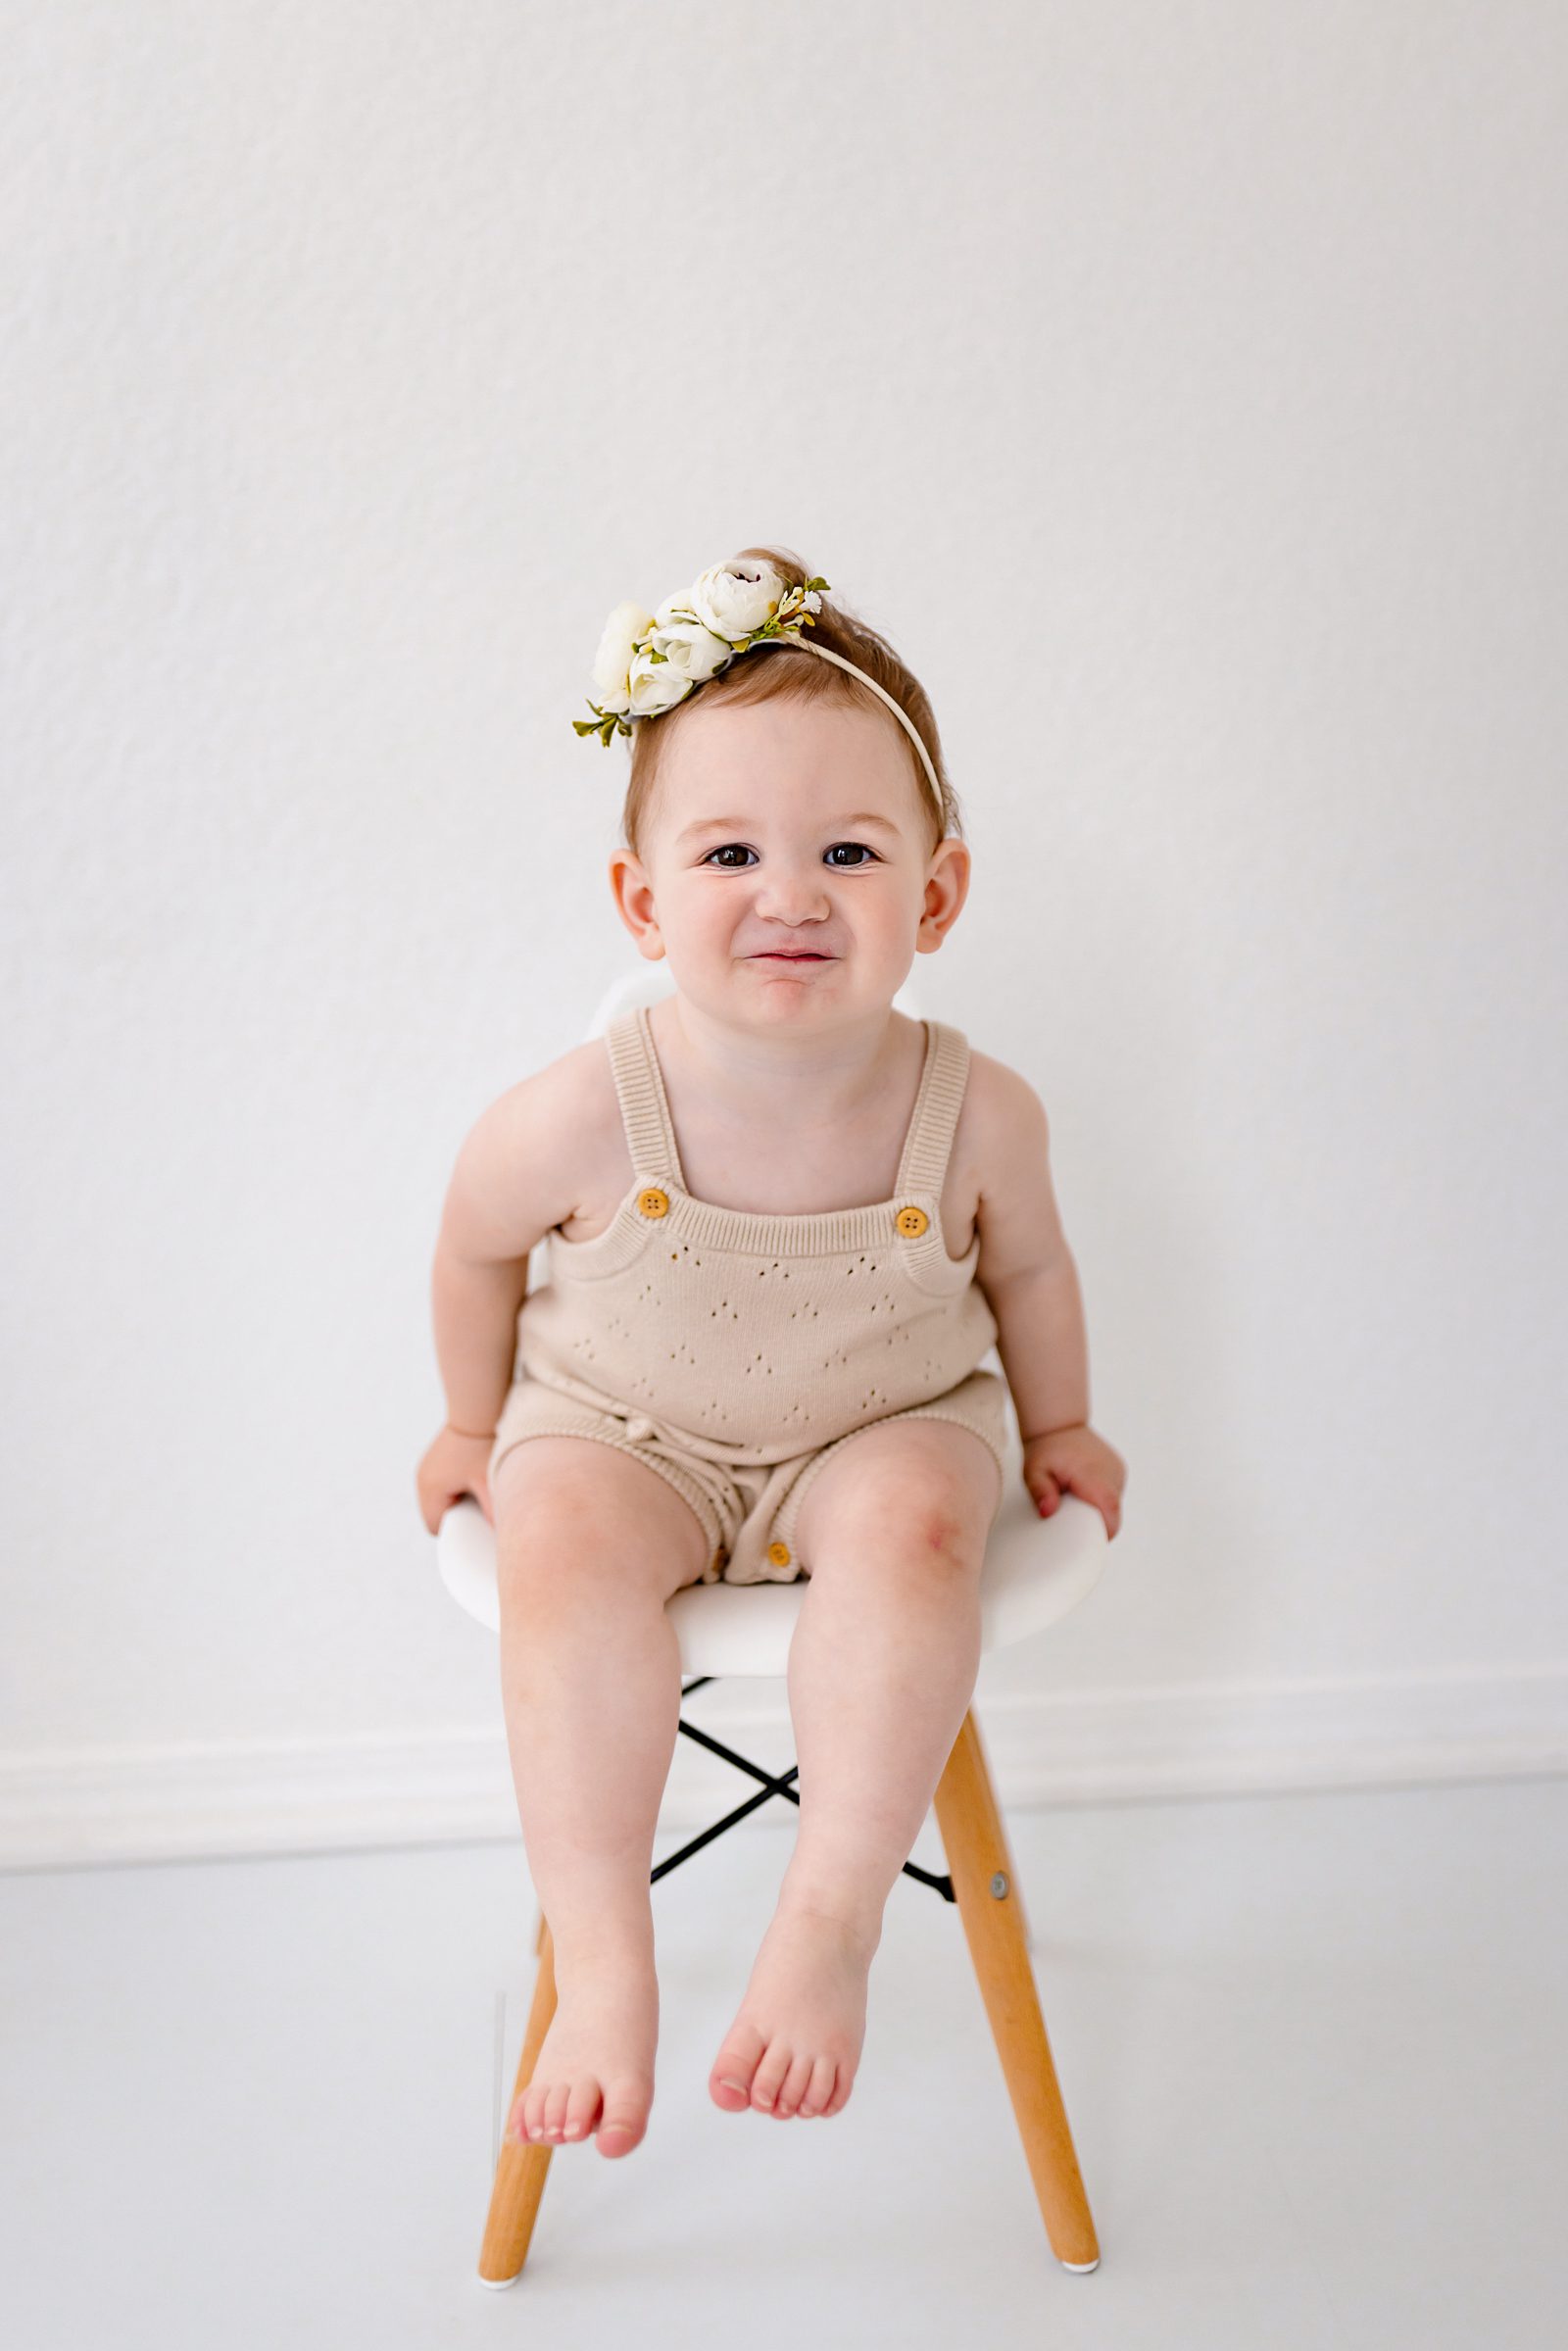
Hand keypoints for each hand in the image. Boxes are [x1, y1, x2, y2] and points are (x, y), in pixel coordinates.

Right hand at [415, 1422, 497, 1532]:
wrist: (477, 1409)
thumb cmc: (483, 1445)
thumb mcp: (489, 1482)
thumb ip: (493, 1511)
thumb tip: (504, 1534)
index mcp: (431, 1490)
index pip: (435, 1527)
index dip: (456, 1531)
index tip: (475, 1526)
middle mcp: (422, 1480)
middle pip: (435, 1514)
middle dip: (456, 1516)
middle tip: (479, 1508)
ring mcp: (426, 1468)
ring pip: (437, 1499)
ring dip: (455, 1500)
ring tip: (477, 1491)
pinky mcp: (434, 1460)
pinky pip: (440, 1484)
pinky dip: (454, 1487)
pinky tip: (472, 1479)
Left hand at [1021, 1423, 1125, 1539]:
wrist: (1058, 1423)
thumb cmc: (1045, 1449)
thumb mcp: (1033, 1472)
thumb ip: (1040, 1492)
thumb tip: (1048, 1512)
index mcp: (1093, 1474)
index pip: (1110, 1511)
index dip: (1103, 1531)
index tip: (1086, 1541)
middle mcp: (1111, 1472)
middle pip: (1114, 1513)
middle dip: (1098, 1524)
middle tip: (1074, 1524)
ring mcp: (1117, 1470)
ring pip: (1115, 1505)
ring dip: (1099, 1511)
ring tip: (1077, 1506)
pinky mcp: (1118, 1470)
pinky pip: (1113, 1494)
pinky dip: (1101, 1500)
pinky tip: (1084, 1495)